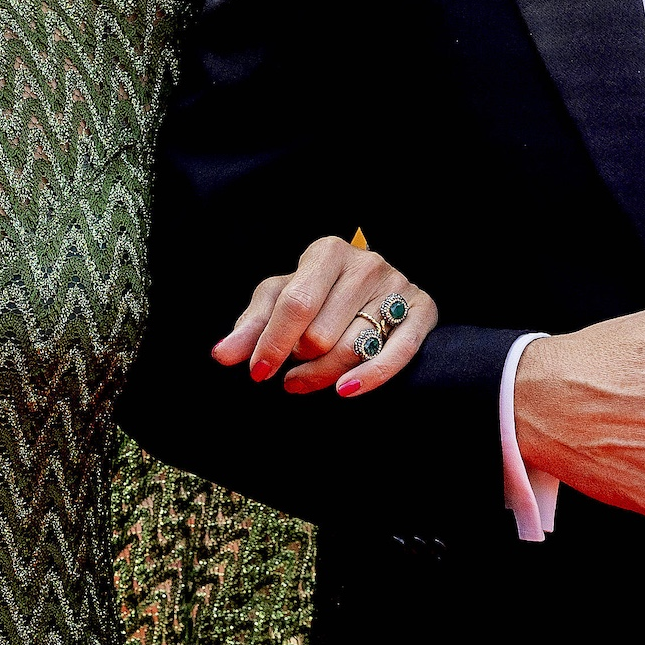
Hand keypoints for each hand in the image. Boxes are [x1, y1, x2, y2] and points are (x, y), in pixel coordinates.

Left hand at [214, 236, 437, 396]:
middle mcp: (366, 263)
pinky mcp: (423, 310)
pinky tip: (343, 392)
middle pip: (322, 334)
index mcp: (327, 252)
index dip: (273, 343)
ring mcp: (398, 285)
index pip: (296, 304)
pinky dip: (369, 378)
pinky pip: (397, 353)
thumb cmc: (316, 296)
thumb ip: (250, 328)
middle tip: (291, 368)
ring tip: (305, 380)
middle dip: (300, 360)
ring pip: (354, 347)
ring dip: (324, 375)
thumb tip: (221, 355)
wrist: (371, 291)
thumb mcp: (279, 301)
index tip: (257, 373)